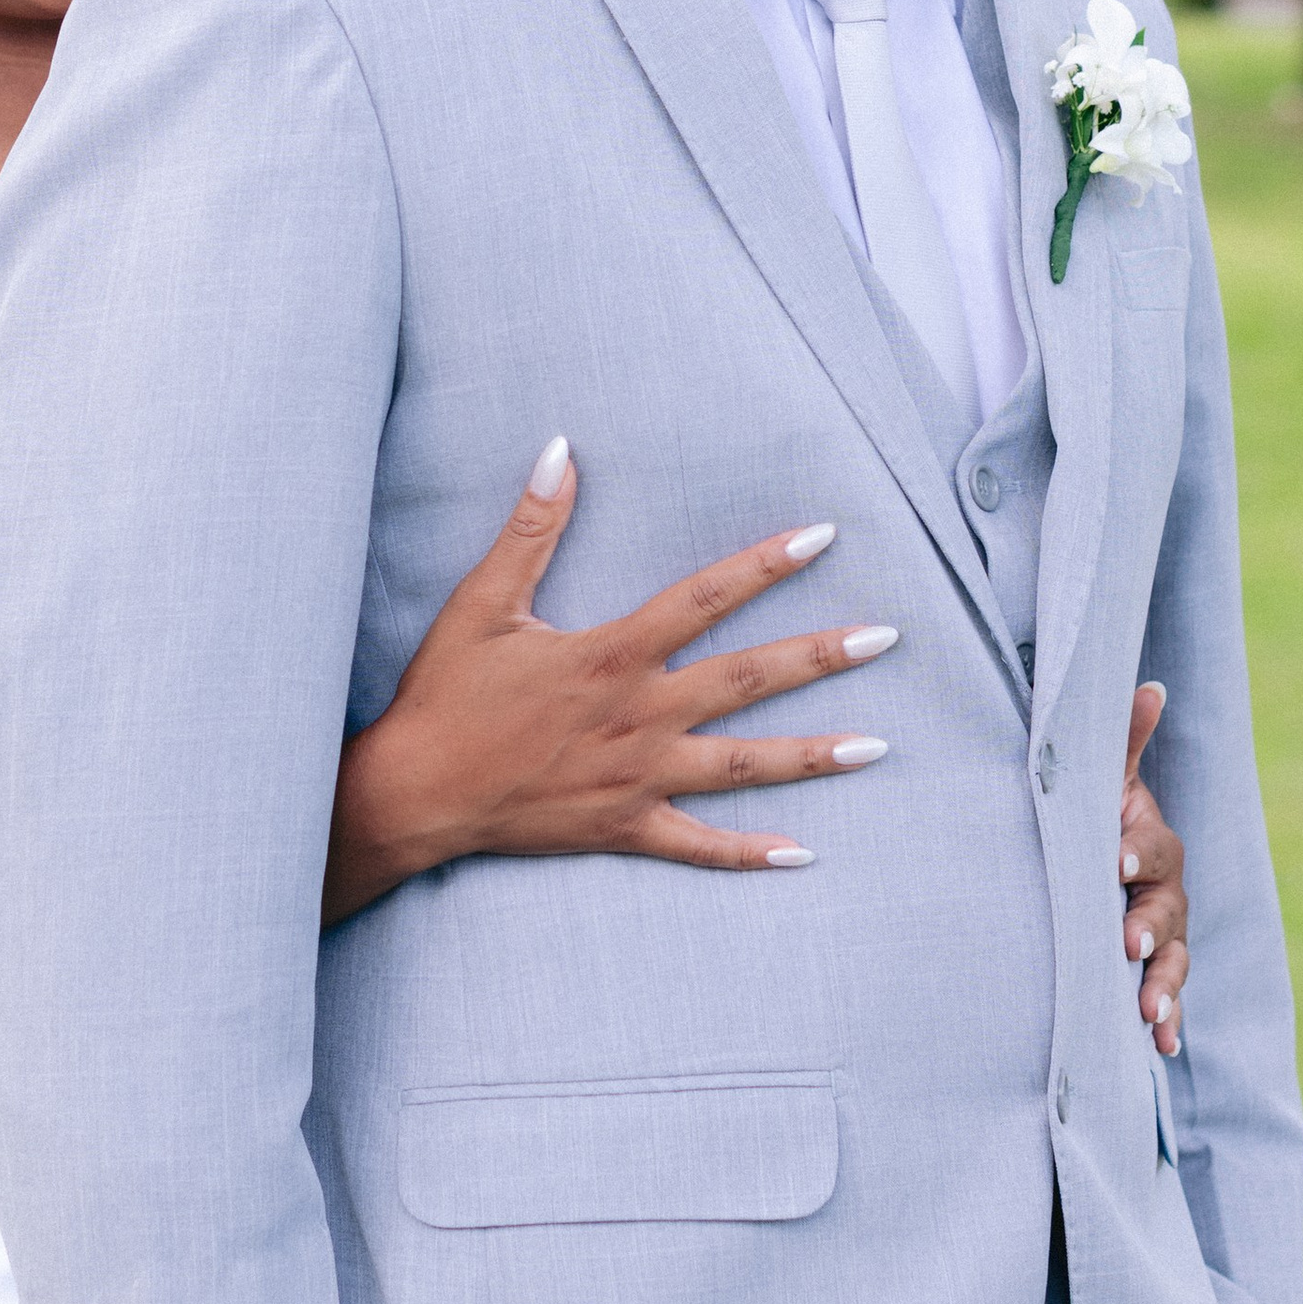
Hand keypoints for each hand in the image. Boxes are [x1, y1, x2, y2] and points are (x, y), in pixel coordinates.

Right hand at [323, 442, 896, 920]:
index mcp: (611, 653)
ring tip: (876, 746)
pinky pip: (697, 845)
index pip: (705, 598)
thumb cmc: (445, 696)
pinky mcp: (624, 826)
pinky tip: (801, 853)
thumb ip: (531, 529)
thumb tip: (559, 450)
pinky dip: (748, 853)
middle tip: (887, 637)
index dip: (765, 565)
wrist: (414, 793)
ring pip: (741, 766)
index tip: (823, 538)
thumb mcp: (483, 603)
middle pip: (748, 680)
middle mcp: (638, 714)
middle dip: (821, 656)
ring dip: (812, 756)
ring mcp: (637, 776)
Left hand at [1120, 680, 1189, 1056]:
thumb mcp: (1101, 779)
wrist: (1094, 862)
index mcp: (1149, 843)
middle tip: (1128, 943)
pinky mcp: (1151, 970)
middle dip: (1151, 929)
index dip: (1135, 854)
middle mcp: (1164, 891)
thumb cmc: (1093, 817)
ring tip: (1149, 1012)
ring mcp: (1162, 933)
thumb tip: (1149, 685)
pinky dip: (1168, 1020)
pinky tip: (1163, 1046)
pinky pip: (1166, 996)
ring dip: (1164, 985)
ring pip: (1173, 959)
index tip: (1116, 863)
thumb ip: (1122, 740)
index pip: (1149, 848)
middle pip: (1168, 911)